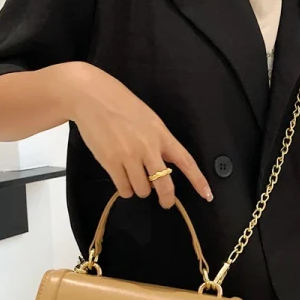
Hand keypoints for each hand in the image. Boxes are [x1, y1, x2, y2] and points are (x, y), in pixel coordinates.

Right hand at [66, 64, 212, 208]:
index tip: (208, 195)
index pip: (186, 162)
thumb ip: (158, 142)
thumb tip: (161, 168)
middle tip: (165, 203)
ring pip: (142, 190)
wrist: (91, 96)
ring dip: (139, 190)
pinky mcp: (111, 162)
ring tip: (133, 177)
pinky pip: (124, 189)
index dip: (198, 181)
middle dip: (166, 198)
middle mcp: (148, 147)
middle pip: (164, 185)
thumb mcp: (149, 119)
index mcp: (162, 135)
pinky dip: (125, 189)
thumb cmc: (121, 105)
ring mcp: (129, 156)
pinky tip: (122, 179)